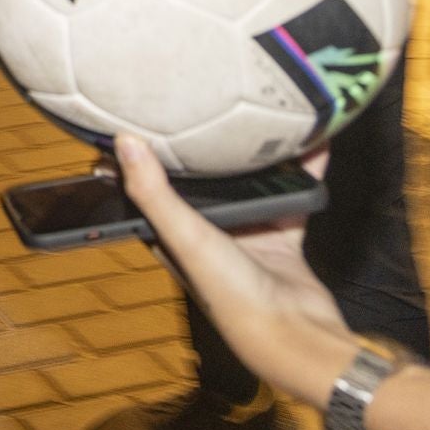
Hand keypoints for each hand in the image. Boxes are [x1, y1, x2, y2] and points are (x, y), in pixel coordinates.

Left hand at [117, 136, 348, 407]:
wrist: (295, 331)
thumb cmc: (230, 293)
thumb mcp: (185, 235)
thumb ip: (154, 192)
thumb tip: (122, 141)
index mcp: (169, 232)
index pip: (142, 187)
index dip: (134, 156)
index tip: (129, 113)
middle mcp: (203, 230)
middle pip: (195, 179)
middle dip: (195, 143)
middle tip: (195, 98)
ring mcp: (244, 231)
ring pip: (244, 181)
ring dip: (247, 154)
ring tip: (248, 110)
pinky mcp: (280, 233)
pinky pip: (290, 192)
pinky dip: (300, 169)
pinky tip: (308, 138)